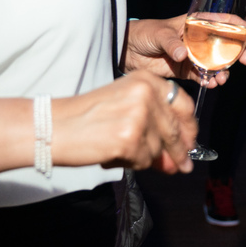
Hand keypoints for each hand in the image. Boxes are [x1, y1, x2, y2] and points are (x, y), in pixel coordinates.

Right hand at [53, 72, 196, 173]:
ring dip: (144, 158)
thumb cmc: (85, 117)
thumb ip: (153, 124)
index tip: (191, 143)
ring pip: (158, 149)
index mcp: (146, 80)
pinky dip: (131, 164)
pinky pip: (144, 161)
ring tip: (119, 150)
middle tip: (183, 167)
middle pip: (174, 130)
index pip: (182, 103)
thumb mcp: (124, 106)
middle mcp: (146, 93)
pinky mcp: (130, 138)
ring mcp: (140, 115)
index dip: (189, 127)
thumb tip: (179, 158)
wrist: (54, 126)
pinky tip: (112, 155)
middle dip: (179, 152)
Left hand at [124, 14, 245, 86]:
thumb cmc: (143, 33)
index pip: (223, 21)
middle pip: (225, 44)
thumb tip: (183, 55)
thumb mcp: (158, 33)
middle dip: (238, 52)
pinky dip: (209, 81)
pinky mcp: (185, 70)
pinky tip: (211, 84)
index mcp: (194, 23)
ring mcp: (193, 55)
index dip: (240, 26)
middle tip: (243, 61)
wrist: (126, 51)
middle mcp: (198, 39)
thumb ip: (171, 43)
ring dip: (223, 71)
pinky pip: (202, 76)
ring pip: (216, 63)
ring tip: (222, 79)